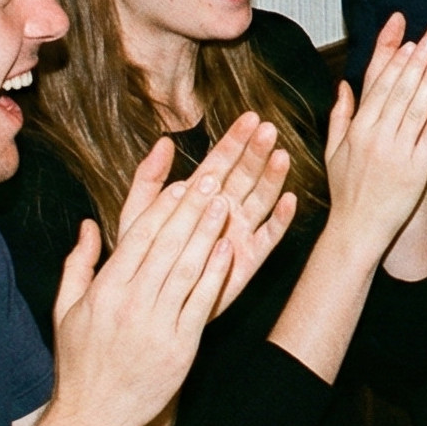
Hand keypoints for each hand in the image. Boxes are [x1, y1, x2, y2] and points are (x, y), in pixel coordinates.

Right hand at [50, 175, 234, 425]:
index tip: (181, 184)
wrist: (94, 417)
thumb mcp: (66, 312)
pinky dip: (215, 274)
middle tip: (213, 178)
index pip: (137, 240)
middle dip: (191, 210)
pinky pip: (201, 303)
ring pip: (187, 269)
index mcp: (104, 292)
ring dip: (208, 233)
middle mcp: (130, 305)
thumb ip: (78, 265)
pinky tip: (228, 249)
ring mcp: (156, 326)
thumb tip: (89, 226)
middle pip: (166, 247)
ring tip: (225, 203)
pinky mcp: (180, 347)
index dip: (162, 209)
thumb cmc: (80, 363)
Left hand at [117, 122, 296, 316]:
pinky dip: (280, 219)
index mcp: (199, 196)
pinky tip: (288, 200)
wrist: (150, 308)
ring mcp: (238, 233)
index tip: (250, 117)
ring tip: (282, 156)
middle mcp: (223, 210)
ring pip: (261, 200)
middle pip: (245, 175)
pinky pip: (269, 236)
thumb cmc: (142, 262)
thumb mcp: (138, 218)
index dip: (235, 140)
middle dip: (257, 152)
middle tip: (269, 130)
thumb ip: (148, 181)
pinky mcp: (249, 258)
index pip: (220, 162)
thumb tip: (163, 142)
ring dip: (273, 179)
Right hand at [321, 0, 426, 262]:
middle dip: (416, 65)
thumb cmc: (347, 190)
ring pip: (416, 111)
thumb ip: (340, 115)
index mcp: (358, 131)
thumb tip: (343, 85)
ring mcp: (397, 154)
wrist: (358, 228)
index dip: (396, 65)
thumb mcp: (334, 150)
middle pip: (400, 94)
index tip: (408, 44)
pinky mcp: (416, 170)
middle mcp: (377, 138)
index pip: (379, 90)